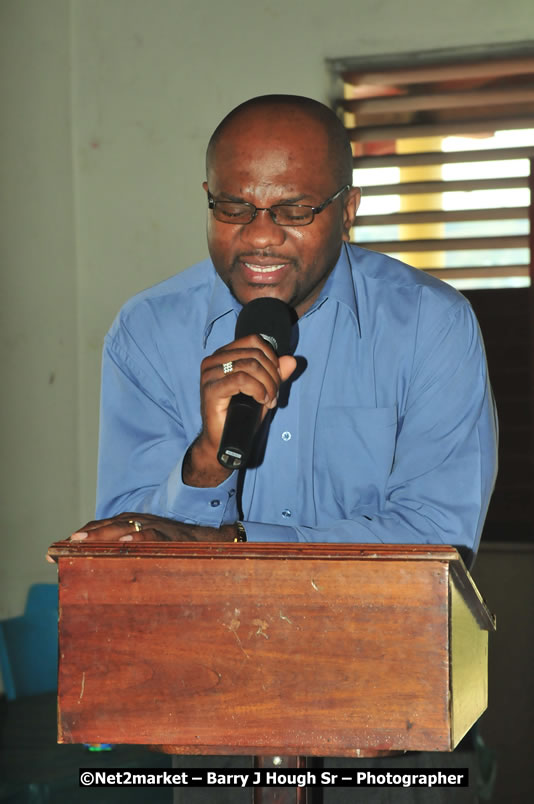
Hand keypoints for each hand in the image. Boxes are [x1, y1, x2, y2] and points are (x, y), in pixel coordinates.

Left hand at [67, 513, 236, 542]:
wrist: (210, 540)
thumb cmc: (176, 547)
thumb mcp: (148, 550)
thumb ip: (127, 555)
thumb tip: (101, 570)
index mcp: (131, 525)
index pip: (99, 528)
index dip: (78, 538)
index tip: (54, 551)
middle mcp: (139, 522)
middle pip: (106, 526)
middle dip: (83, 537)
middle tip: (63, 546)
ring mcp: (154, 527)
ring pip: (123, 528)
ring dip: (101, 535)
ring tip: (82, 542)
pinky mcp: (169, 535)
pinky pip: (151, 535)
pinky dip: (136, 538)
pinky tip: (122, 544)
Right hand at [185, 334, 295, 485]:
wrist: (224, 441)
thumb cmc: (241, 416)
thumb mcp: (264, 391)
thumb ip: (276, 374)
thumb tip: (291, 360)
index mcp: (224, 355)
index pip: (254, 340)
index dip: (272, 357)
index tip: (277, 379)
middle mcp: (213, 361)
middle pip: (254, 354)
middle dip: (272, 375)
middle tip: (274, 394)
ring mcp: (210, 374)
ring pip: (250, 366)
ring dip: (267, 384)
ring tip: (269, 400)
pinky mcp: (211, 389)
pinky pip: (241, 379)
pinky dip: (258, 390)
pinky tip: (262, 401)